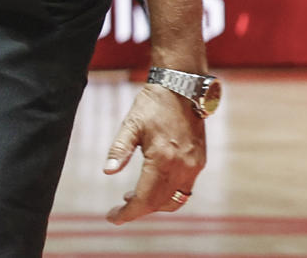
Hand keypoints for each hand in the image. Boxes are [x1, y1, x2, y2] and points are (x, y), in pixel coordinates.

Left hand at [103, 82, 206, 223]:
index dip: (129, 212)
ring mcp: (194, 166)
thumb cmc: (152, 104)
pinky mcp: (199, 162)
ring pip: (175, 200)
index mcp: (163, 159)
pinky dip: (168, 194)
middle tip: (118, 211)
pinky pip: (184, 189)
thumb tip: (107, 171)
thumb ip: (119, 149)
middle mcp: (183, 167)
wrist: (182, 89)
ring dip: (155, 204)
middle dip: (138, 210)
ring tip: (131, 198)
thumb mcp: (130, 124)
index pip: (145, 198)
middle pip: (160, 203)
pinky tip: (151, 185)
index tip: (112, 217)